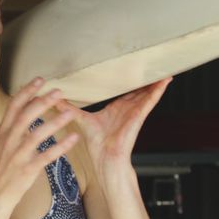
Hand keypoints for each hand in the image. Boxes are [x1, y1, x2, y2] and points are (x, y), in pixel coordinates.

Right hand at [0, 78, 79, 203]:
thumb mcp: (2, 143)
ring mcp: (17, 156)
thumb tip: (28, 108)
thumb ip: (14, 127)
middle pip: (26, 116)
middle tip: (59, 92)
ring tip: (70, 112)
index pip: (14, 106)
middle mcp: (9, 141)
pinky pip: (46, 156)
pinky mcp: (27, 170)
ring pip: (37, 134)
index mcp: (3, 132)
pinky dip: (61, 146)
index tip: (40, 79)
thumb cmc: (1, 168)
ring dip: (55, 122)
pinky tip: (73, 138)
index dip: (27, 91)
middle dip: (43, 101)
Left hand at [56, 78, 170, 166]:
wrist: (106, 157)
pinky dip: (159, 90)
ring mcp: (135, 111)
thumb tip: (53, 99)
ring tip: (162, 67)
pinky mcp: (140, 114)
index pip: (124, 92)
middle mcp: (127, 109)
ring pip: (146, 92)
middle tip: (148, 61)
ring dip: (154, 81)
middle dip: (143, 78)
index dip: (127, 81)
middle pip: (137, 90)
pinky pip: (152, 100)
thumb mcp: (80, 119)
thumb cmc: (96, 142)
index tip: (129, 68)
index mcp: (115, 109)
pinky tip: (166, 80)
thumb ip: (68, 108)